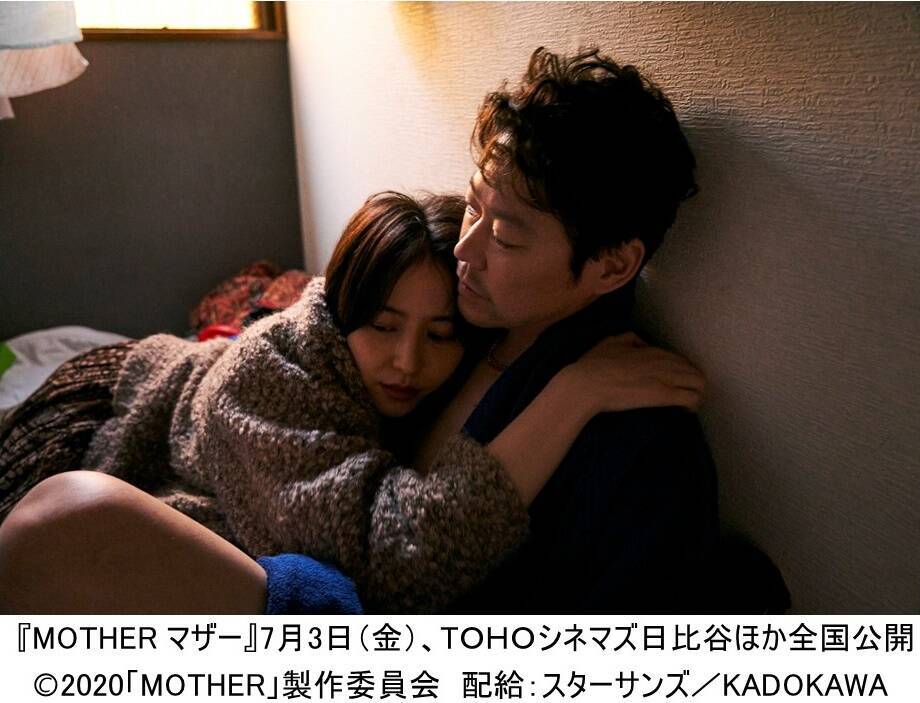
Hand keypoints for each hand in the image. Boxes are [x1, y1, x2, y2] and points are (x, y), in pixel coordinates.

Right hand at [562, 333, 704, 413]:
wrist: (586, 384)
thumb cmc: (594, 365)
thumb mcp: (611, 342)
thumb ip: (629, 339)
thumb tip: (641, 343)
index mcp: (652, 351)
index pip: (680, 360)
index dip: (682, 372)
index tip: (678, 382)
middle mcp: (662, 362)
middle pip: (694, 371)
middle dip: (694, 383)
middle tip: (687, 394)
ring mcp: (664, 378)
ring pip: (698, 383)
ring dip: (696, 393)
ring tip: (689, 404)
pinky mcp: (662, 395)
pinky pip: (691, 398)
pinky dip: (693, 404)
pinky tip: (687, 410)